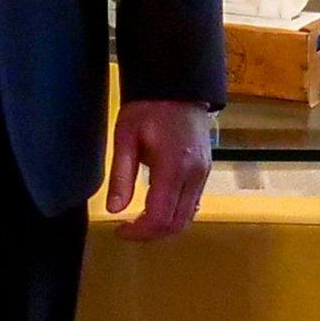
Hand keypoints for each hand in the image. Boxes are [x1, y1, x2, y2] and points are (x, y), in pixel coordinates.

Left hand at [104, 97, 216, 242]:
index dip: (139, 231)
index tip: (119, 230)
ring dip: (164, 227)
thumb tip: (114, 210)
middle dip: (150, 234)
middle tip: (127, 230)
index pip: (160, 217)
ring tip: (139, 222)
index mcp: (174, 167)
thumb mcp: (126, 137)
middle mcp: (194, 175)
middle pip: (176, 224)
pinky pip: (192, 205)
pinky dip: (175, 215)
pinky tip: (156, 209)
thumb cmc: (148, 108)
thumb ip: (121, 175)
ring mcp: (204, 174)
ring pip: (187, 218)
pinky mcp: (205, 171)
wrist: (178, 86)